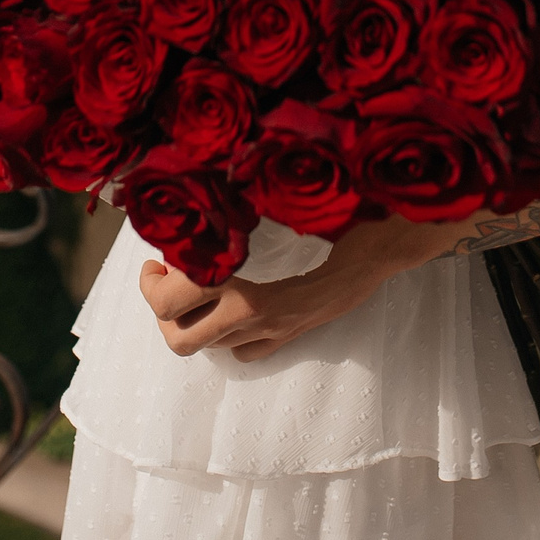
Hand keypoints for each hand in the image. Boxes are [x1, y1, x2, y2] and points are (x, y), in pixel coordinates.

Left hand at [137, 217, 439, 361]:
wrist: (384, 255)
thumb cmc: (338, 223)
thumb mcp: (287, 212)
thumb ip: (243, 208)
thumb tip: (196, 187)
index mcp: (252, 297)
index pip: (178, 302)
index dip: (155, 282)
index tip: (158, 257)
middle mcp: (257, 322)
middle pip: (179, 341)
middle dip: (160, 309)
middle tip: (164, 273)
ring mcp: (273, 334)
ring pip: (206, 348)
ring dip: (188, 318)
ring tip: (191, 282)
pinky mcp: (288, 337)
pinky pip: (242, 352)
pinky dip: (224, 333)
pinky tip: (229, 303)